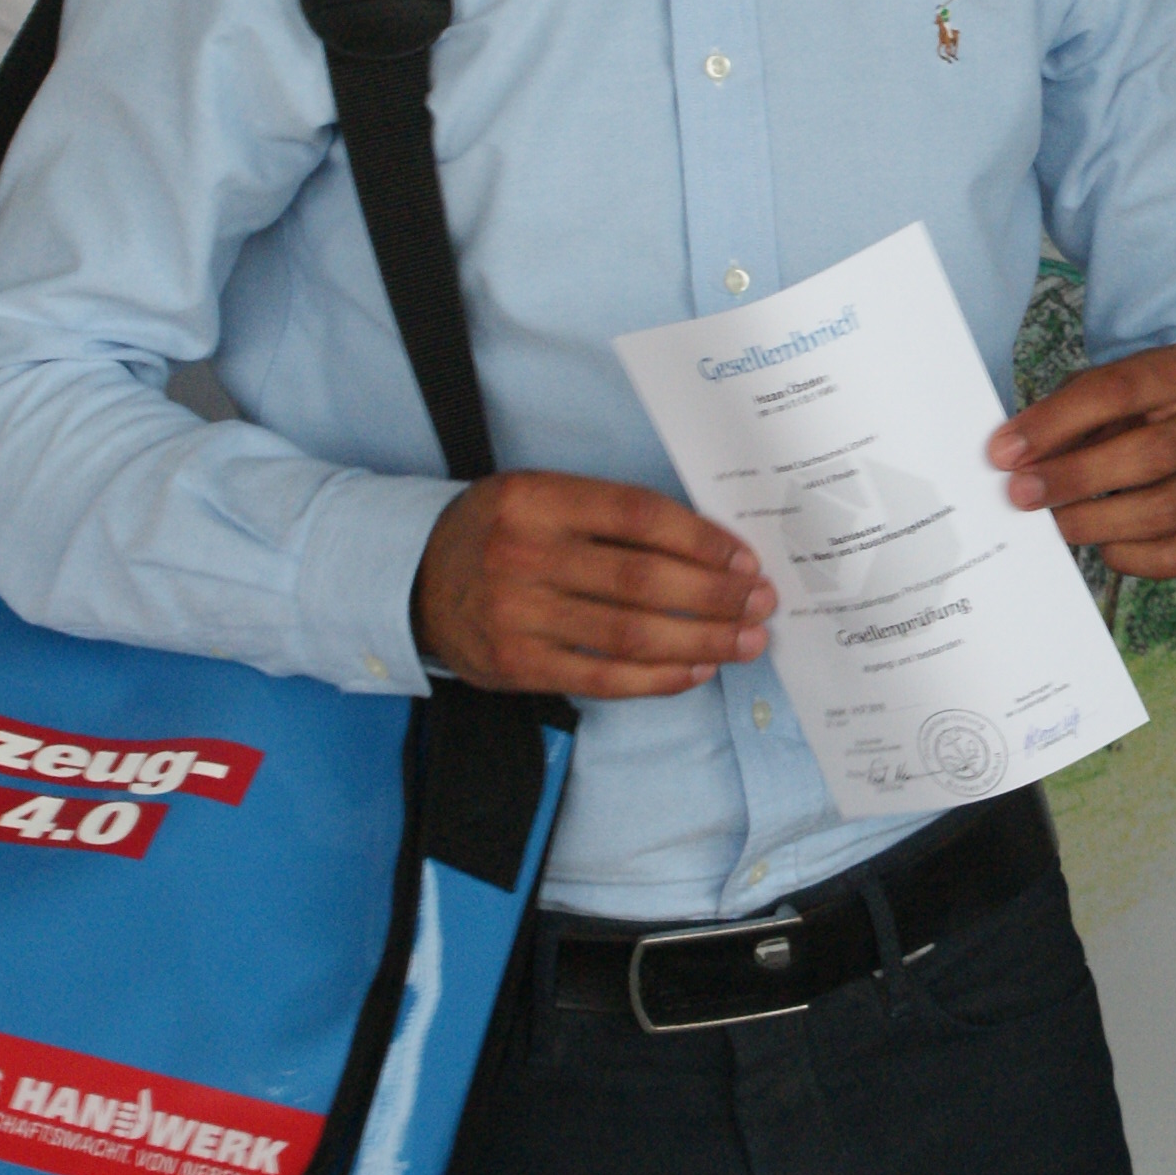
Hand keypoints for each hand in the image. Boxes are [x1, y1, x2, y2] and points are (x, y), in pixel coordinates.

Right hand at [415, 472, 774, 698]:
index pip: (638, 515)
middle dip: (715, 595)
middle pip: (642, 579)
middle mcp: (523, 553)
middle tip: (761, 602)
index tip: (745, 558)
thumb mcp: (540, 497)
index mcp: (535, 498)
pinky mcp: (517, 665)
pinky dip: (657, 677)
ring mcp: (516, 614)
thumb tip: (709, 548)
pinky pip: (603, 677)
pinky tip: (695, 669)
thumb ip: (609, 515)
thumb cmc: (500, 532)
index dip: (702, 539)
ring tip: (746, 640)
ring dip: (701, 640)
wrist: (414, 581)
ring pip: (630, 633)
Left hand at [990, 343, 1175, 578]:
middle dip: (1074, 478)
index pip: (1118, 390)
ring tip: (1055, 524)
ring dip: (1096, 522)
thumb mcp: (1114, 394)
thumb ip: (1069, 416)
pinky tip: (1102, 545)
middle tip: (1020, 495)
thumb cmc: (1148, 415)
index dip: (1055, 422)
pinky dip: (1129, 556)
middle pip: (1148, 455)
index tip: (1004, 451)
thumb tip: (1015, 459)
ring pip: (1163, 510)